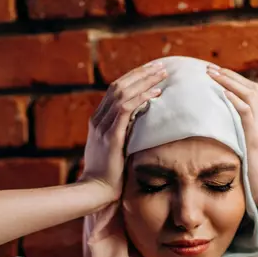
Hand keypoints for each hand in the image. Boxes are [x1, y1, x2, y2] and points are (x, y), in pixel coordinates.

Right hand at [81, 62, 167, 200]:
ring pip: (122, 93)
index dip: (134, 78)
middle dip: (141, 74)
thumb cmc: (109, 174)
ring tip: (162, 74)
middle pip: (118, 86)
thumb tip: (141, 122)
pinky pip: (125, 109)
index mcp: (98, 120)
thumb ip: (124, 133)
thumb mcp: (116, 149)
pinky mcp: (110, 136)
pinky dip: (141, 98)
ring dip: (144, 81)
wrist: (95, 190)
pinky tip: (155, 94)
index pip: (115, 90)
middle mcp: (98, 119)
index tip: (152, 72)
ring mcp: (102, 126)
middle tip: (161, 67)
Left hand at [206, 64, 257, 207]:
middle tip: (211, 68)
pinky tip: (222, 91)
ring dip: (229, 81)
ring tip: (212, 73)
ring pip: (249, 94)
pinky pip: (246, 111)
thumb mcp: (251, 153)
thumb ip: (243, 141)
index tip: (219, 75)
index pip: (253, 95)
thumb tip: (226, 137)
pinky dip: (234, 99)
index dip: (236, 82)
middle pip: (252, 88)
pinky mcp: (256, 136)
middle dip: (230, 76)